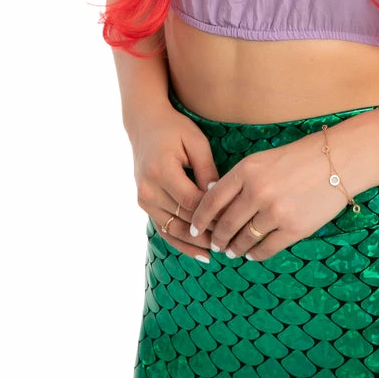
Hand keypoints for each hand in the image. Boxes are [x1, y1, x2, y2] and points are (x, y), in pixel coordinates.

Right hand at [131, 108, 220, 260]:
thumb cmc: (175, 129)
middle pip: (182, 218)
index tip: (235, 219)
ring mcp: (143, 199)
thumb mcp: (195, 142)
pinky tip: (200, 253)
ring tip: (219, 252)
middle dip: (208, 231)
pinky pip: (163, 229)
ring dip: (195, 243)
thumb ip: (207, 169)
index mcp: (162, 170)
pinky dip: (181, 242)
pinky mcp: (144, 204)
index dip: (213, 213)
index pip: (191, 201)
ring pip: (172, 230)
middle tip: (233, 241)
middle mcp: (148, 189)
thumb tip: (219, 196)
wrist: (145, 124)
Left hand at [186, 128, 352, 261]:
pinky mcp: (294, 228)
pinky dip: (255, 255)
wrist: (338, 160)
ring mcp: (275, 212)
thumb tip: (213, 196)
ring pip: (244, 239)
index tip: (194, 228)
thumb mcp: (264, 159)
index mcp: (247, 170)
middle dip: (217, 238)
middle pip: (225, 223)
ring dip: (235, 249)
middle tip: (215, 245)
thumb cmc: (300, 157)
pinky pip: (266, 249)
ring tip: (232, 251)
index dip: (200, 217)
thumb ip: (239, 179)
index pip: (212, 199)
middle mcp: (257, 191)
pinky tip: (252, 254)